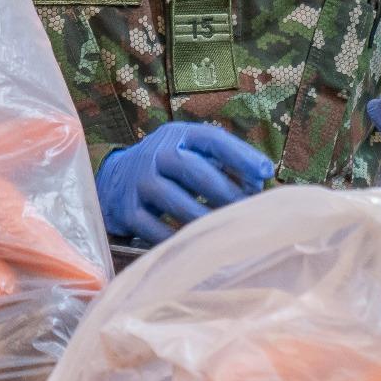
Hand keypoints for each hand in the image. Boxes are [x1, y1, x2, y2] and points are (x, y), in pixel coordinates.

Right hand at [95, 121, 276, 246]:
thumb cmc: (170, 167)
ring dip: (205, 217)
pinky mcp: (128, 210)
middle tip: (247, 209)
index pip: (210, 139)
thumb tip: (258, 182)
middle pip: (192, 169)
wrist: (115, 180)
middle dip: (225, 191)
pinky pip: (155, 229)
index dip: (239, 154)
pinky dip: (179, 238)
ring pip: (175, 201)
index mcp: (177, 135)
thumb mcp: (192, 152)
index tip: (265, 171)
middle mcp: (155, 154)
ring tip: (227, 229)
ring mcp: (139, 182)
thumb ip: (225, 162)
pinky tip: (199, 245)